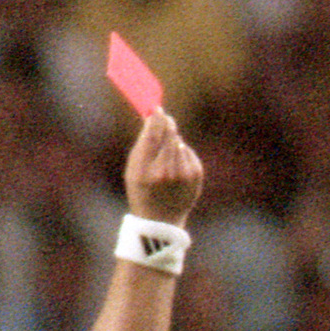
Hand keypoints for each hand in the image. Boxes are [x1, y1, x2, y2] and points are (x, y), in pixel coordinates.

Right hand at [122, 109, 203, 226]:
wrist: (160, 221)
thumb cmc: (142, 191)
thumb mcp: (134, 170)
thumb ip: (143, 144)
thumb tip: (153, 116)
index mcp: (144, 172)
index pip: (152, 136)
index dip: (155, 119)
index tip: (156, 109)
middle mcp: (164, 172)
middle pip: (169, 135)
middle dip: (167, 124)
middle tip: (165, 119)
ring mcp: (182, 175)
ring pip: (179, 142)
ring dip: (173, 142)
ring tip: (166, 158)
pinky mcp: (195, 175)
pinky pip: (188, 152)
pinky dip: (182, 154)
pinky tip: (176, 168)